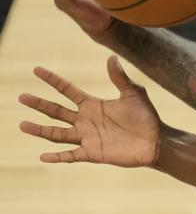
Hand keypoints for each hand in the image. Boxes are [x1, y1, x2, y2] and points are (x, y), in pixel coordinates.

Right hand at [19, 56, 161, 166]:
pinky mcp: (92, 153)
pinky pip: (70, 155)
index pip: (67, 90)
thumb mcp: (133, 93)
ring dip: (40, 130)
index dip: (52, 80)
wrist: (156, 141)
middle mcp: (85, 120)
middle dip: (39, 104)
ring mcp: (87, 137)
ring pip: (57, 133)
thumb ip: (120, 77)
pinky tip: (42, 156)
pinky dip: (56, 156)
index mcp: (93, 105)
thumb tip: (111, 57)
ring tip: (22, 124)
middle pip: (56, 111)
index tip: (36, 70)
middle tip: (21, 96)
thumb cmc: (146, 117)